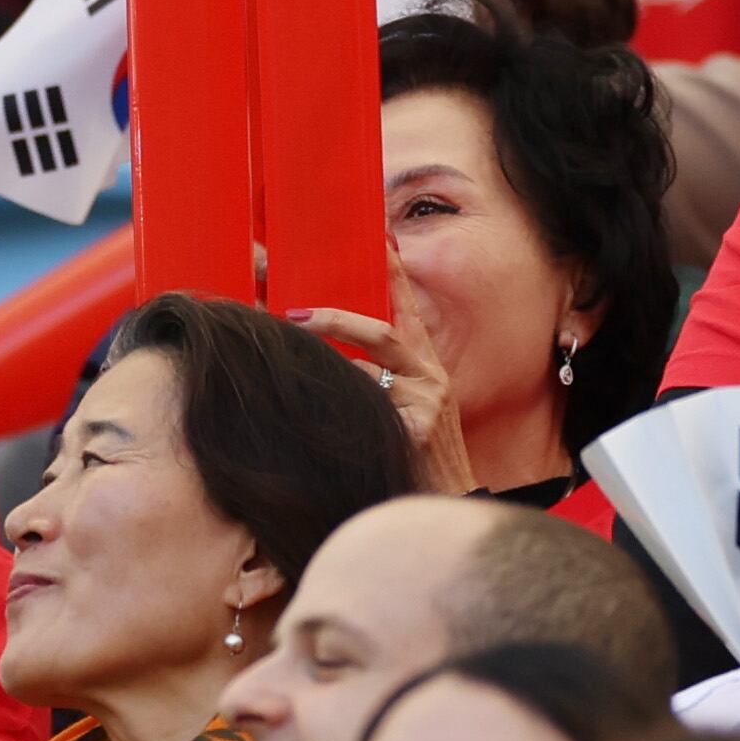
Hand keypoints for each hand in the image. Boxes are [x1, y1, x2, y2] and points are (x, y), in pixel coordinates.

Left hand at [290, 290, 474, 497]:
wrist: (446, 503)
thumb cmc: (419, 456)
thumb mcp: (413, 408)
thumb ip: (384, 378)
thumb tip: (336, 356)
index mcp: (429, 366)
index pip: (409, 309)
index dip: (395, 273)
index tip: (381, 238)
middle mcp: (432, 376)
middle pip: (381, 333)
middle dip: (334, 321)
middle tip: (293, 315)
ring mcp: (427, 403)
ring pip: (363, 376)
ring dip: (330, 384)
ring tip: (305, 391)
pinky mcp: (415, 431)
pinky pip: (364, 410)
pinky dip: (341, 415)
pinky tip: (333, 431)